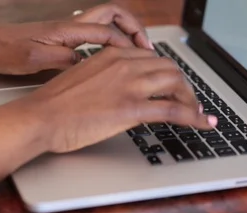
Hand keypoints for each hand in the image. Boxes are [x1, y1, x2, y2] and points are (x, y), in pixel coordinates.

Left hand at [0, 3, 151, 74]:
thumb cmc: (5, 50)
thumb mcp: (33, 59)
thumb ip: (62, 59)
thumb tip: (86, 62)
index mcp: (66, 29)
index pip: (107, 31)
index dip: (128, 44)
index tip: (142, 58)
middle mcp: (71, 25)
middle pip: (113, 14)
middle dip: (134, 27)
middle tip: (147, 47)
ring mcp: (68, 30)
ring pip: (106, 22)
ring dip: (125, 33)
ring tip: (137, 52)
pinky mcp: (64, 38)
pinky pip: (96, 34)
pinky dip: (112, 42)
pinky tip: (113, 59)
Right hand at [22, 47, 217, 152]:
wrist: (41, 117)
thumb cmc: (56, 102)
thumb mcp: (86, 79)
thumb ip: (108, 78)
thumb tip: (123, 89)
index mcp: (114, 54)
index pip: (154, 59)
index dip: (168, 74)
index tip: (172, 86)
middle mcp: (125, 64)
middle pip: (170, 69)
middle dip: (183, 86)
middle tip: (186, 101)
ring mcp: (130, 85)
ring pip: (176, 84)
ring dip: (191, 100)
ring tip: (195, 113)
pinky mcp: (131, 108)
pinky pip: (174, 110)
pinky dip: (195, 116)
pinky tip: (204, 123)